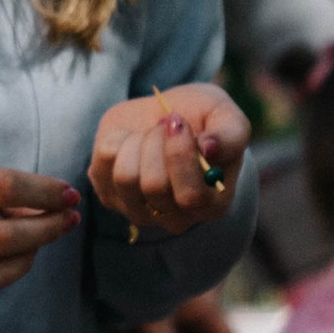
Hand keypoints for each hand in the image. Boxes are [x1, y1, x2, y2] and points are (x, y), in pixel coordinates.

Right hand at [0, 150, 80, 311]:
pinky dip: (0, 278)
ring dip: (27, 259)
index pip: (2, 188)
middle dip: (47, 228)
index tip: (68, 194)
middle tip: (68, 220)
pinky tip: (5, 261)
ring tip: (37, 244)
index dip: (43, 192)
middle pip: (4, 236)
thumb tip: (42, 208)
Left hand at [88, 83, 249, 239]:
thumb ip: (230, 134)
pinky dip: (118, 138)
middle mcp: (176, 218)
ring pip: (126, 177)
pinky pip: (103, 163)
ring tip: (150, 132)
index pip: (190, 197)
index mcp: (212, 205)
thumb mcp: (226, 116)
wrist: (167, 115)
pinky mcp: (110, 195)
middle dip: (157, 141)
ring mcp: (139, 211)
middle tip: (165, 124)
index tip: (178, 122)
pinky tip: (133, 138)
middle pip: (154, 186)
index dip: (180, 156)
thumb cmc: (204, 119)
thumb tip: (209, 148)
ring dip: (137, 140)